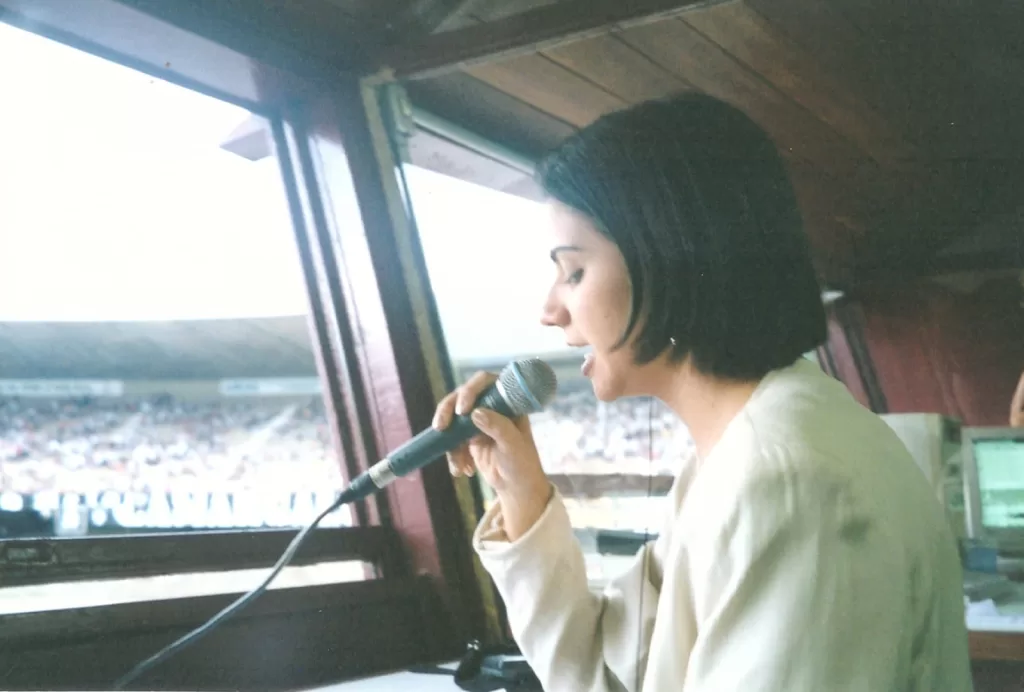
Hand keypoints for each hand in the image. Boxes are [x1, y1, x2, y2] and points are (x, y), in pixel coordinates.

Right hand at [433, 371, 551, 538]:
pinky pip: (451, 438)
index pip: (486, 382)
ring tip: (457, 464)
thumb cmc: (522, 464)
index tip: (463, 410)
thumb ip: (498, 427)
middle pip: (462, 395)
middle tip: (441, 426)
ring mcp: (478, 420)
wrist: (516, 487)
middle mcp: (491, 406)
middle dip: (449, 411)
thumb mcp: (513, 446)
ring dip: (448, 439)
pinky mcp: (467, 436)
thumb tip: (476, 413)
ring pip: (452, 417)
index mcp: (507, 401)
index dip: (471, 390)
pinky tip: (462, 470)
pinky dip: (452, 454)